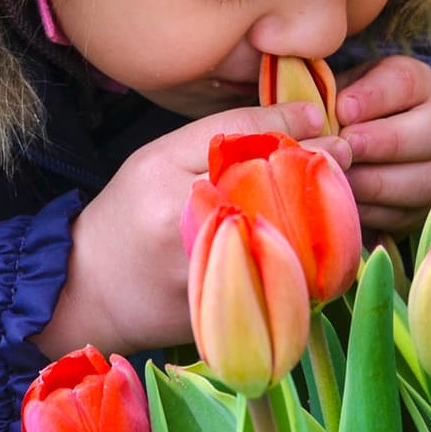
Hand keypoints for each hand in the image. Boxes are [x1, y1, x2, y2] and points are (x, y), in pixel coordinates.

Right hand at [32, 100, 348, 357]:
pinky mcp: (215, 314)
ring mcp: (198, 272)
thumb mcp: (160, 157)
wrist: (86, 289)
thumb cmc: (128, 214)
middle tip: (344, 161)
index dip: (292, 128)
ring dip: (321, 221)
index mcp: (163, 173)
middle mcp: (179, 221)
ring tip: (337, 203)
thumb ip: (225, 133)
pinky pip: (277, 288)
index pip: (241, 137)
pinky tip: (319, 250)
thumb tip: (305, 117)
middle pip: (272, 189)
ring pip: (282, 241)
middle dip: (316, 175)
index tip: (327, 126)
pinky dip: (306, 268)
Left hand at [334, 56, 430, 234]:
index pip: (405, 82)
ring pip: (422, 179)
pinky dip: (372, 210)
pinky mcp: (427, 209)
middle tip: (345, 148)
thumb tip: (317, 119)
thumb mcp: (340, 92)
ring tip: (340, 178)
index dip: (374, 97)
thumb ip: (331, 98)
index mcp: (418, 83)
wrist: (362, 153)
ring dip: (375, 182)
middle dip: (383, 142)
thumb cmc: (345, 114)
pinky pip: (405, 213)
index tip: (342, 110)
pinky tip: (346, 202)